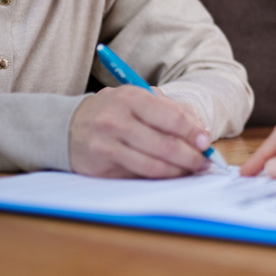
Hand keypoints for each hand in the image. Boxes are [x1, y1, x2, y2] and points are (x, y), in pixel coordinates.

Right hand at [68, 85, 212, 177]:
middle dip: (191, 157)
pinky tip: (170, 175)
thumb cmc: (114, 111)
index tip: (205, 142)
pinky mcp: (101, 167)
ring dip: (178, 171)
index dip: (193, 132)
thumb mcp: (138, 99)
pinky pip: (138, 177)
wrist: (69, 126)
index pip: (172, 117)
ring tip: (191, 171)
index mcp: (130, 97)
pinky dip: (159, 178)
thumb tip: (200, 131)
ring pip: (153, 166)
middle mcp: (117, 120)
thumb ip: (170, 110)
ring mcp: (107, 145)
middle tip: (204, 163)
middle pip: (165, 145)